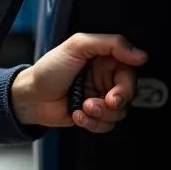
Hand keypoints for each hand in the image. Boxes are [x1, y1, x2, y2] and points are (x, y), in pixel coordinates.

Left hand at [9, 33, 147, 132]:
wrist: (31, 97)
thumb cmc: (49, 69)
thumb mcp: (77, 46)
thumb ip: (110, 44)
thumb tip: (139, 53)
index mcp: (104, 59)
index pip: (130, 72)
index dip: (127, 85)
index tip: (117, 91)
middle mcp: (104, 78)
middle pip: (128, 95)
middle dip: (116, 102)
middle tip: (105, 102)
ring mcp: (99, 97)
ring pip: (119, 113)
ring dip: (101, 113)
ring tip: (84, 106)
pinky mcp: (94, 115)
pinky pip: (107, 125)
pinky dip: (93, 123)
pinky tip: (78, 114)